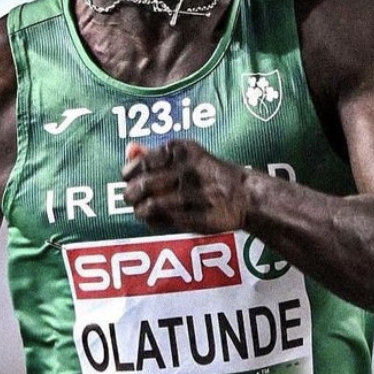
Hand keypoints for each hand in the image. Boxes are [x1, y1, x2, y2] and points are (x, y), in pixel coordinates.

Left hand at [121, 141, 249, 234]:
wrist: (243, 194)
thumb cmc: (206, 174)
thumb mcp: (183, 155)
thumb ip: (153, 153)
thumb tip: (129, 149)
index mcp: (178, 150)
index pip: (138, 166)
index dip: (130, 176)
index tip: (132, 181)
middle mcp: (185, 169)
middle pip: (141, 187)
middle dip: (131, 196)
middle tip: (133, 200)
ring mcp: (193, 194)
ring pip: (149, 206)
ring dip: (141, 212)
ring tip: (144, 212)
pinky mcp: (199, 217)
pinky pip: (165, 223)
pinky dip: (155, 223)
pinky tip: (157, 220)